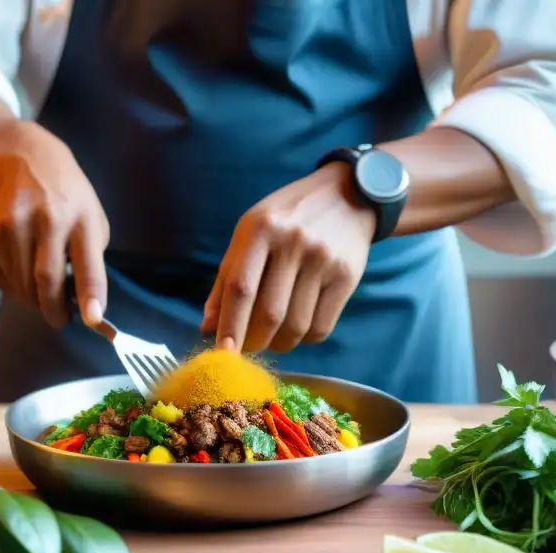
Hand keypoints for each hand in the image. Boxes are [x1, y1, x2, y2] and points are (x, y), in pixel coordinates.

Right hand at [0, 122, 108, 327]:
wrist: (26, 163)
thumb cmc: (68, 201)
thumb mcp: (93, 221)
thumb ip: (91, 261)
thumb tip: (85, 308)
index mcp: (81, 220)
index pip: (88, 264)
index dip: (90, 296)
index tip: (94, 320)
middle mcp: (46, 220)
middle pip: (46, 282)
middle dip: (54, 311)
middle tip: (60, 318)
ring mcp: (11, 226)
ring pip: (21, 287)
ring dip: (33, 298)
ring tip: (41, 282)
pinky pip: (0, 280)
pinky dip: (13, 285)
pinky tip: (21, 264)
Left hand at [201, 162, 375, 353]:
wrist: (347, 195)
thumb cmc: (286, 218)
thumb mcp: (250, 233)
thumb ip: (226, 279)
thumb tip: (208, 327)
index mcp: (260, 229)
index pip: (241, 288)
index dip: (230, 325)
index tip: (222, 353)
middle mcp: (293, 243)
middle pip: (270, 314)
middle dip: (254, 341)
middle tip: (248, 347)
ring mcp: (323, 259)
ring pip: (296, 326)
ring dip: (280, 344)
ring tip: (274, 338)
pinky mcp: (347, 276)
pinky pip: (321, 327)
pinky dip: (305, 339)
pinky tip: (299, 328)